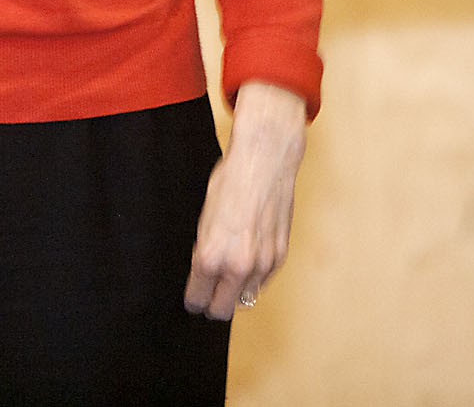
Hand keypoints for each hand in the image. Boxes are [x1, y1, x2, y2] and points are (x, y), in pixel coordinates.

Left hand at [184, 80, 306, 319]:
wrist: (264, 163)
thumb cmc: (230, 183)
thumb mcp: (204, 218)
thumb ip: (204, 250)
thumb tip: (203, 271)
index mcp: (212, 257)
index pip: (198, 300)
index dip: (193, 300)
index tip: (193, 298)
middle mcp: (239, 266)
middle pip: (223, 311)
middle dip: (213, 305)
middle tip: (208, 295)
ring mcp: (263, 264)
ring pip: (246, 298)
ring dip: (235, 291)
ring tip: (227, 274)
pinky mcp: (280, 257)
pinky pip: (263, 281)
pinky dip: (253, 277)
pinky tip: (246, 259)